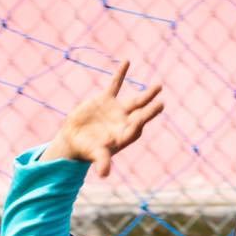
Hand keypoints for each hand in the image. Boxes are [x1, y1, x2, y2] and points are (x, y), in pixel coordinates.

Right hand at [43, 60, 164, 178]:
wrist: (75, 139)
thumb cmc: (87, 150)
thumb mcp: (95, 155)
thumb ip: (102, 162)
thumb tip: (104, 175)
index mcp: (124, 136)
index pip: (136, 127)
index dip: (143, 120)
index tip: (151, 113)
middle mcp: (124, 122)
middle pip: (140, 114)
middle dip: (150, 108)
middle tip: (161, 102)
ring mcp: (117, 110)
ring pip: (135, 101)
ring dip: (146, 94)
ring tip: (159, 87)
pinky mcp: (106, 100)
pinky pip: (115, 85)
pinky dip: (120, 74)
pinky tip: (127, 61)